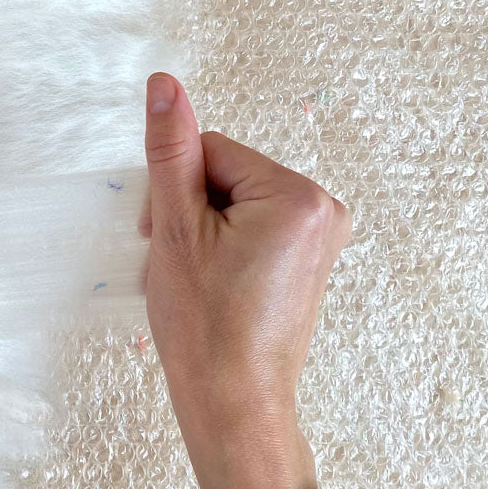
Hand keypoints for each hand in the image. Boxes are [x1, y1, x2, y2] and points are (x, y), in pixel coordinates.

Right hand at [142, 74, 350, 488]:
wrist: (233, 404)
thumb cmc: (203, 325)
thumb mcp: (175, 227)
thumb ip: (171, 150)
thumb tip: (165, 84)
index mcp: (296, 195)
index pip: (210, 151)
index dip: (173, 190)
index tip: (164, 238)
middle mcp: (323, 209)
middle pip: (225, 173)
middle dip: (189, 209)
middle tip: (178, 262)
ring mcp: (320, 236)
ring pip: (233, 199)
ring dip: (201, 228)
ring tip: (195, 276)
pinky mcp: (308, 258)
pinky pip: (252, 224)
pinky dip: (222, 245)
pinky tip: (213, 283)